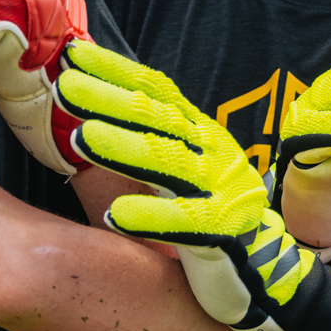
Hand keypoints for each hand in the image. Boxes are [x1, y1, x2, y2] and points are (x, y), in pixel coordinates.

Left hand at [54, 40, 330, 330]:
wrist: (264, 275)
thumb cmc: (209, 216)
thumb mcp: (178, 170)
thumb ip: (146, 138)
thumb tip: (90, 101)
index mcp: (199, 135)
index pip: (157, 92)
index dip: (117, 71)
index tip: (74, 55)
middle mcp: (212, 154)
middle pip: (157, 121)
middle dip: (110, 101)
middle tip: (66, 86)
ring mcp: (221, 192)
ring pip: (169, 165)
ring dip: (125, 149)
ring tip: (83, 138)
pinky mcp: (226, 235)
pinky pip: (187, 224)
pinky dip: (151, 219)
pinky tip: (115, 217)